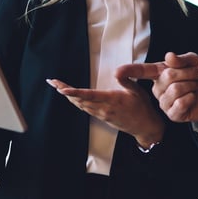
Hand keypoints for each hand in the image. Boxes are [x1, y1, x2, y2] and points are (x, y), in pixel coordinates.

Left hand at [47, 76, 163, 148]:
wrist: (145, 127)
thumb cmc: (142, 107)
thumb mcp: (137, 89)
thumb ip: (125, 79)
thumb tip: (116, 72)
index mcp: (112, 100)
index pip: (88, 95)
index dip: (74, 92)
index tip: (62, 89)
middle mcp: (104, 108)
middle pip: (79, 100)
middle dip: (65, 91)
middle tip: (53, 82)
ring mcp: (102, 114)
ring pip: (80, 105)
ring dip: (68, 97)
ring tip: (58, 87)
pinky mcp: (102, 117)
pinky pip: (86, 109)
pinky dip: (76, 102)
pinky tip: (72, 98)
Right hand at [115, 52, 197, 123]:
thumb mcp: (194, 61)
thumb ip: (181, 59)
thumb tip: (168, 56)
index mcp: (159, 73)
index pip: (142, 71)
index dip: (129, 71)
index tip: (117, 73)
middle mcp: (158, 88)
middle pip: (169, 76)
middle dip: (189, 72)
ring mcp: (164, 102)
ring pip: (175, 89)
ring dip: (192, 84)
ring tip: (197, 85)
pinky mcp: (172, 115)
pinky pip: (180, 104)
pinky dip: (191, 98)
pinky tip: (193, 98)